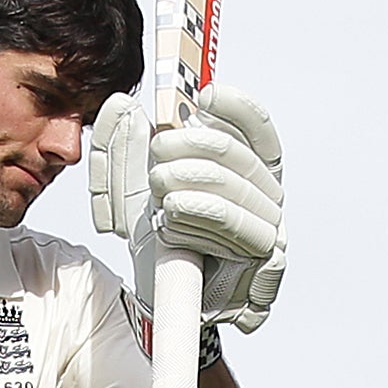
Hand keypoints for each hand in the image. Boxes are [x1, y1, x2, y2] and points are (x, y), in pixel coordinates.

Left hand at [89, 89, 285, 333]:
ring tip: (161, 198)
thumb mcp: (126, 183)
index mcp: (244, 165)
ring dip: (187, 189)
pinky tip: (173, 225)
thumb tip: (121, 107)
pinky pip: (238, 234)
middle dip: (190, 147)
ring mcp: (269, 224)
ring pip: (234, 193)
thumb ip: (118, 142)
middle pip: (236, 156)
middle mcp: (264, 192)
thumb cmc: (157, 231)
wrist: (161, 291)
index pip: (256, 127)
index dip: (236, 107)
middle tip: (158, 154)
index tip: (203, 96)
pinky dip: (198, 223)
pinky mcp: (264, 260)